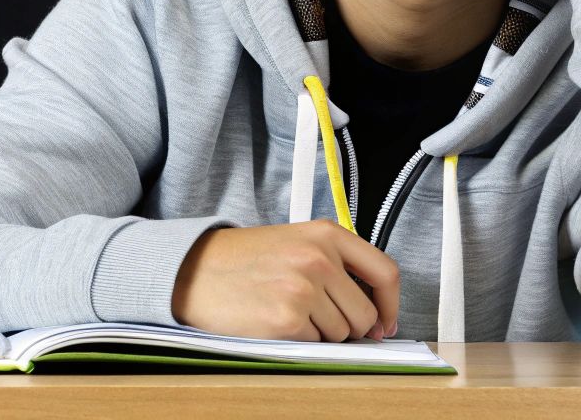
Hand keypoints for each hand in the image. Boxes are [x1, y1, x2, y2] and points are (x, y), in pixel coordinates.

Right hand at [170, 220, 399, 341]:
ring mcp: (303, 289)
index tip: (384, 321)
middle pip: (364, 314)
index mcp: (324, 234)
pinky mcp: (287, 320)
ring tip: (284, 310)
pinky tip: (272, 321)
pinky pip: (315, 346)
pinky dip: (297, 341)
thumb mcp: (293, 243)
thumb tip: (376, 316)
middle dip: (345, 324)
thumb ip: (336, 266)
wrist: (190, 270)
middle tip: (310, 314)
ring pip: (340, 334)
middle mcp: (318, 258)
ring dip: (318, 332)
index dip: (390, 304)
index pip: (385, 273)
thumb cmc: (240, 260)